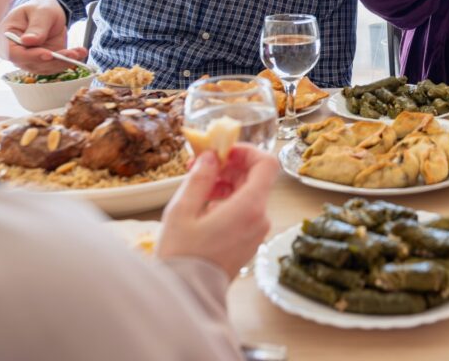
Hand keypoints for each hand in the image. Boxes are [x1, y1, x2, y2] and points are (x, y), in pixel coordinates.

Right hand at [0, 0, 86, 74]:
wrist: (47, 13)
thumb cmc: (39, 9)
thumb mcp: (40, 11)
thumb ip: (36, 26)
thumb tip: (28, 41)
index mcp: (5, 38)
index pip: (13, 53)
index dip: (30, 56)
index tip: (47, 54)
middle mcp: (16, 52)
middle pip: (31, 63)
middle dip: (53, 61)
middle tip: (71, 54)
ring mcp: (30, 59)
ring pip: (45, 67)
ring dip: (63, 62)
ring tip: (79, 52)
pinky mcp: (43, 62)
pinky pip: (55, 65)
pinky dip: (69, 61)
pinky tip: (80, 54)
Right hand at [158, 146, 277, 277]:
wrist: (186, 297)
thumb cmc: (182, 255)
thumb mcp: (182, 210)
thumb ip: (200, 178)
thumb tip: (211, 156)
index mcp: (249, 207)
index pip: (267, 164)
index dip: (247, 151)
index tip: (223, 152)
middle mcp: (260, 219)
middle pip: (256, 178)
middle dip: (230, 167)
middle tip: (201, 167)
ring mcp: (256, 232)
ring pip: (249, 195)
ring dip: (227, 184)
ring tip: (198, 188)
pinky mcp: (248, 242)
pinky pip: (246, 212)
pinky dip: (229, 201)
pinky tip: (203, 207)